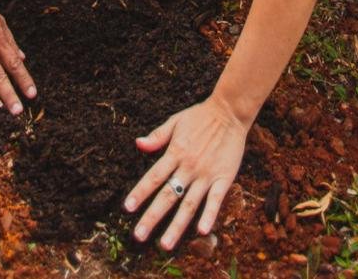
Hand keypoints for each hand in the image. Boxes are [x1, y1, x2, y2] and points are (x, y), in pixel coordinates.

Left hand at [124, 96, 248, 249]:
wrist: (229, 112)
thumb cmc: (200, 116)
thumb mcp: (175, 122)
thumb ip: (157, 136)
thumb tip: (137, 144)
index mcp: (175, 153)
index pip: (153, 177)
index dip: (140, 192)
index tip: (127, 208)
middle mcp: (189, 167)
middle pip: (168, 195)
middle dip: (152, 216)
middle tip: (138, 236)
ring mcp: (206, 174)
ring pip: (189, 204)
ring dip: (176, 225)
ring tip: (165, 244)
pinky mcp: (224, 177)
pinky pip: (216, 199)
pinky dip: (209, 214)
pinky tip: (202, 231)